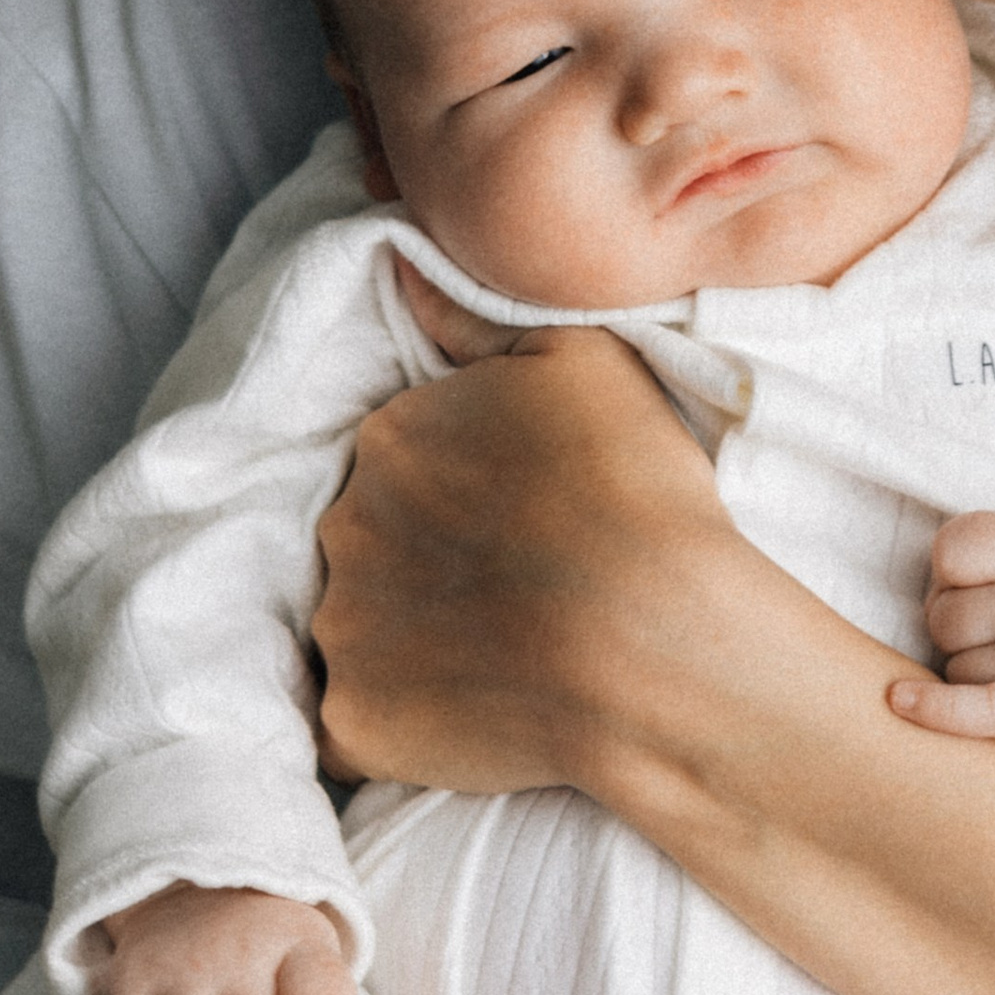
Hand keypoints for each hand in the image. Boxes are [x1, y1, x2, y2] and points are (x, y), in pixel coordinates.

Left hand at [315, 323, 737, 799]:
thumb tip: (398, 270)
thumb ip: (473, 314)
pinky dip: (398, 724)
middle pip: (371, 540)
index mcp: (390, 435)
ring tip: (499, 662)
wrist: (653, 641)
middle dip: (423, 561)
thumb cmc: (632, 491)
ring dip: (408, 642)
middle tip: (513, 591)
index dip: (463, 493)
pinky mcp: (353, 723)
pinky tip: (470, 720)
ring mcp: (341, 629)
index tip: (521, 521)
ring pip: (357, 630)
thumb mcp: (580, 357)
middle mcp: (344, 524)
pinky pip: (354, 725)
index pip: (402, 459)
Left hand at [891, 511, 994, 747]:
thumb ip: (990, 547)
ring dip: (977, 670)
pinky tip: (899, 700)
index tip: (976, 585)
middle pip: (943, 618)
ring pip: (955, 669)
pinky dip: (932, 709)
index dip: (951, 574)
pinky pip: (973, 712)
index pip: (949, 553)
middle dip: (963, 626)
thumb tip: (922, 596)